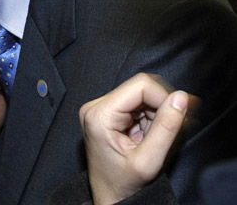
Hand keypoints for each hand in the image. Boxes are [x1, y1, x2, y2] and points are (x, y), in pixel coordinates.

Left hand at [80, 73, 190, 204]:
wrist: (109, 195)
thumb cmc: (123, 183)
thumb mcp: (149, 160)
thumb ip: (166, 127)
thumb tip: (181, 98)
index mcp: (100, 114)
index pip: (141, 85)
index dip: (164, 98)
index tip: (176, 119)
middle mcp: (95, 106)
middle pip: (140, 87)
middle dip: (159, 107)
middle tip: (162, 133)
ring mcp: (100, 107)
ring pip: (141, 94)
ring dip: (155, 114)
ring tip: (150, 138)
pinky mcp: (107, 110)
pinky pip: (136, 102)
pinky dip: (148, 116)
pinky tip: (145, 135)